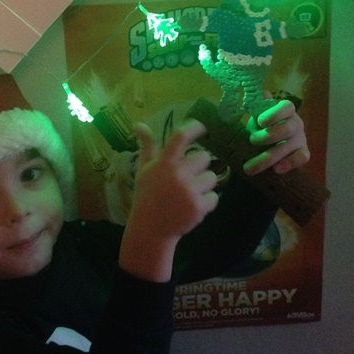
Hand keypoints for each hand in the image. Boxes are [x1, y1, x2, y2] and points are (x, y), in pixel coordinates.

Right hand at [119, 120, 218, 281]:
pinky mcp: (199, 207)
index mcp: (164, 163)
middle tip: (188, 178)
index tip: (203, 127)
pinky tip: (192, 207)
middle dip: (199, 167)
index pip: (181, 137)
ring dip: (204, 185)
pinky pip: (214, 197)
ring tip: (189, 194)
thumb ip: (147, 146)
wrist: (150, 229)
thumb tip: (139, 124)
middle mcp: (177, 174)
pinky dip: (207, 202)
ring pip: (212, 177)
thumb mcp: (144, 170)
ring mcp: (189, 191)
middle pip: (204, 157)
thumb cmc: (148, 196)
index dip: (194, 127)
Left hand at [243, 99, 309, 175]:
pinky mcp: (303, 153)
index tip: (260, 121)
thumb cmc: (264, 125)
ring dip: (269, 157)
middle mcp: (296, 123)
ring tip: (250, 167)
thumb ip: (258, 105)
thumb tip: (261, 93)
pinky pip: (302, 158)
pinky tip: (276, 170)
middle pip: (288, 128)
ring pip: (291, 146)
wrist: (272, 141)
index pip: (286, 107)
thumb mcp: (259, 114)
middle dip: (269, 136)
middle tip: (251, 141)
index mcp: (287, 110)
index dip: (274, 114)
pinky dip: (290, 163)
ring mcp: (301, 139)